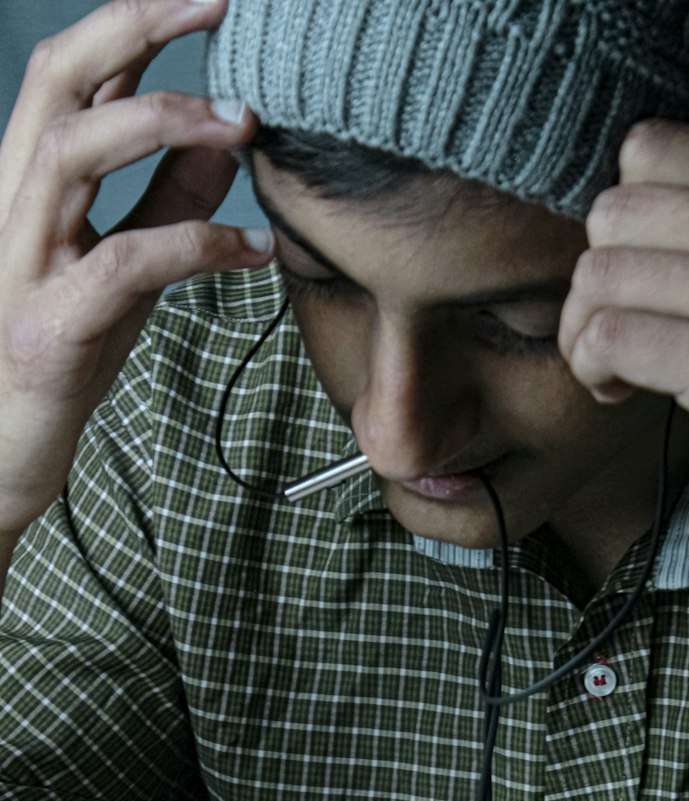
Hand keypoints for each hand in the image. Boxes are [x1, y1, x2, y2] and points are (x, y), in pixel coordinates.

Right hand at [0, 0, 274, 540]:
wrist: (0, 456)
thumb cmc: (62, 359)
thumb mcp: (125, 272)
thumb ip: (167, 205)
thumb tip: (226, 144)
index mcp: (30, 184)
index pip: (74, 74)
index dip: (135, 21)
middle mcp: (14, 205)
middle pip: (59, 79)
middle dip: (137, 27)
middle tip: (218, 5)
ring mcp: (24, 262)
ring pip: (74, 150)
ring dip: (163, 121)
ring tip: (242, 123)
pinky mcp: (49, 326)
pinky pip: (123, 263)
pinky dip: (195, 244)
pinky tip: (253, 250)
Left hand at [559, 121, 688, 592]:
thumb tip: (616, 206)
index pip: (648, 151)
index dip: (624, 225)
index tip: (643, 286)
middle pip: (613, 213)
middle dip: (595, 284)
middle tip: (621, 343)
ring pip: (599, 275)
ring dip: (585, 333)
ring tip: (620, 374)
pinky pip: (609, 337)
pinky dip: (593, 370)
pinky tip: (619, 396)